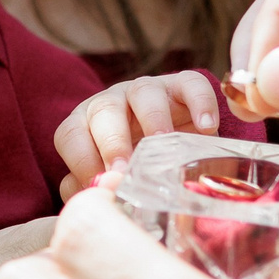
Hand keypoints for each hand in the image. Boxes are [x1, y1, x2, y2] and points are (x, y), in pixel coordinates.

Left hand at [55, 70, 223, 198]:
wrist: (176, 157)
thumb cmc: (133, 173)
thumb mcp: (111, 182)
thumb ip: (92, 190)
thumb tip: (92, 194)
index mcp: (85, 127)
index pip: (71, 136)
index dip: (81, 159)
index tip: (101, 185)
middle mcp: (111, 103)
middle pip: (103, 110)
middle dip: (112, 141)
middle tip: (125, 171)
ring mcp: (146, 91)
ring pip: (144, 91)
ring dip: (153, 118)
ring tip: (163, 144)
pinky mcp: (182, 87)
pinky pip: (191, 84)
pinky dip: (200, 102)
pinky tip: (208, 128)